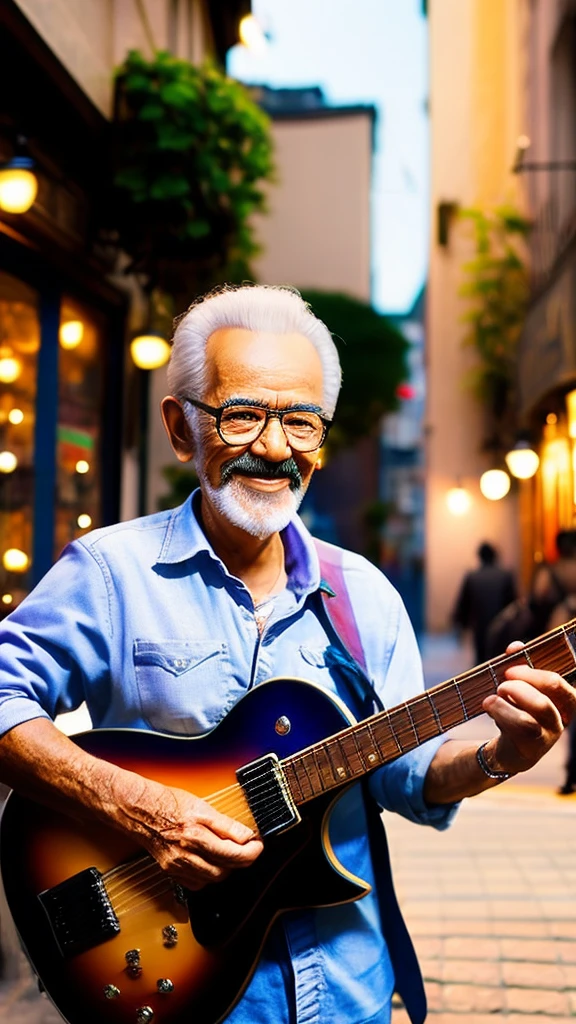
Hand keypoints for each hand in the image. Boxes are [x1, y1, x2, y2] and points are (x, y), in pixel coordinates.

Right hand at [116, 777, 263, 890]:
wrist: (138, 809)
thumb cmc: (167, 802)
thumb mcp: (202, 805)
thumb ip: (226, 824)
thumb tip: (247, 835)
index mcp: (195, 836)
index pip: (234, 854)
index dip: (252, 851)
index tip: (257, 844)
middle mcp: (185, 855)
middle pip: (225, 871)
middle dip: (241, 861)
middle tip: (248, 849)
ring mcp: (177, 865)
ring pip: (212, 879)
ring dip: (226, 869)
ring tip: (230, 853)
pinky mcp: (171, 871)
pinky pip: (196, 883)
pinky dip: (208, 875)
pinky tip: (210, 861)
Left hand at [481, 640, 575, 773]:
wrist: (511, 749)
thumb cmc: (517, 710)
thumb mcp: (519, 687)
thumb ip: (519, 665)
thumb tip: (515, 647)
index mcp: (563, 698)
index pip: (558, 681)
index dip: (534, 669)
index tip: (510, 663)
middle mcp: (561, 717)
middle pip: (549, 691)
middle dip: (519, 682)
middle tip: (502, 683)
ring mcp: (548, 735)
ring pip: (531, 715)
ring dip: (506, 701)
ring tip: (492, 698)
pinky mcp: (531, 749)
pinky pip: (518, 729)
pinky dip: (500, 714)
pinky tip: (491, 710)